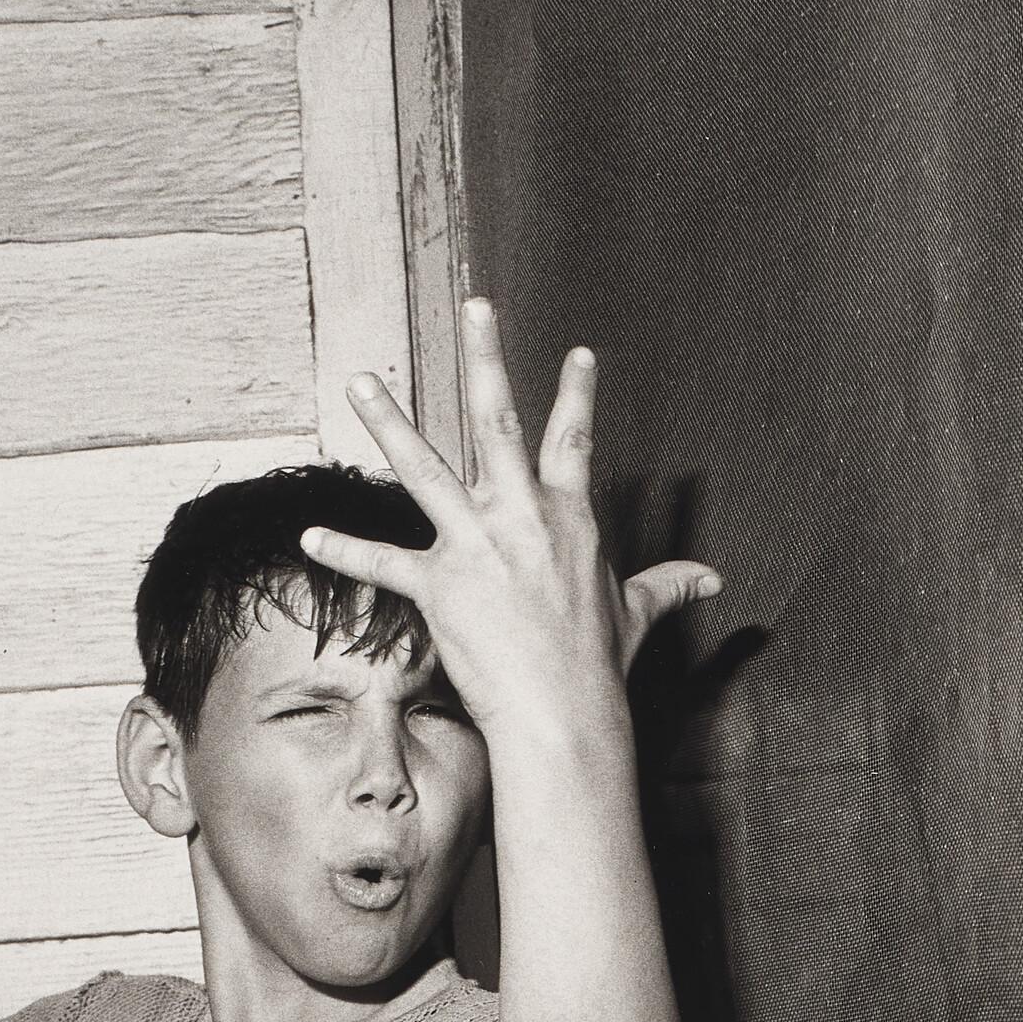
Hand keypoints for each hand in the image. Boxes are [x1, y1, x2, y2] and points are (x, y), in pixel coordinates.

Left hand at [318, 301, 719, 740]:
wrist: (562, 713)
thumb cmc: (599, 666)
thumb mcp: (635, 614)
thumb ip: (668, 586)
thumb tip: (712, 580)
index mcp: (569, 517)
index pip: (575, 439)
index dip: (579, 393)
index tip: (579, 352)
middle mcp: (519, 515)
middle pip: (498, 419)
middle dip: (486, 358)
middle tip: (476, 308)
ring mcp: (474, 545)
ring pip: (423, 468)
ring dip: (388, 422)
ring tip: (360, 381)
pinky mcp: (437, 585)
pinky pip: (382, 563)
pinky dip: (344, 551)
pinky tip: (309, 536)